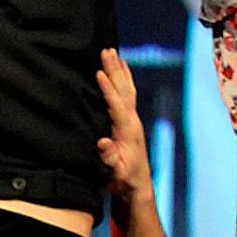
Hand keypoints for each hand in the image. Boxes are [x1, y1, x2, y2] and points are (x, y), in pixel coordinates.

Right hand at [94, 48, 152, 210]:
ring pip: (127, 89)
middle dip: (115, 70)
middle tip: (107, 50)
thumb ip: (110, 159)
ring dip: (119, 70)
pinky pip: (127, 94)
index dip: (108, 89)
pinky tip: (121, 69)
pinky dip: (123, 80)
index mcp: (128, 131)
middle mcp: (132, 121)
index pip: (117, 105)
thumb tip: (103, 143)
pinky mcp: (129, 121)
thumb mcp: (116, 174)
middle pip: (123, 90)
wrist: (137, 186)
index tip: (99, 72)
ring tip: (113, 52)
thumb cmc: (124, 180)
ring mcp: (132, 120)